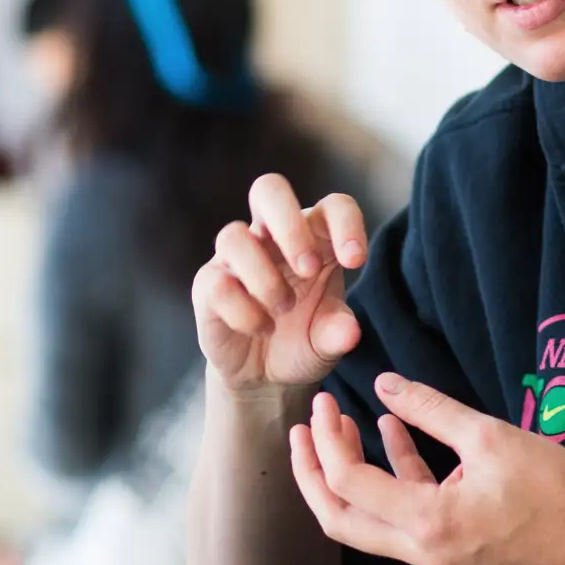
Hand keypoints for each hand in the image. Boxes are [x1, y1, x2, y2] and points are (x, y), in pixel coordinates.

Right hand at [194, 175, 367, 393]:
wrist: (265, 375)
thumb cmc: (303, 340)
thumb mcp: (328, 339)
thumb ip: (339, 331)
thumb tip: (349, 332)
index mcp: (314, 236)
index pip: (332, 205)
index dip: (346, 223)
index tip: (355, 261)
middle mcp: (271, 237)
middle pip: (269, 189)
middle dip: (289, 226)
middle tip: (308, 269)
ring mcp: (235, 258)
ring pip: (234, 235)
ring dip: (265, 277)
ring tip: (284, 309)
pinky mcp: (208, 286)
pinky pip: (217, 283)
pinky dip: (243, 310)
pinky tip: (262, 328)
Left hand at [287, 372, 564, 564]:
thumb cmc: (556, 488)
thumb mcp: (492, 437)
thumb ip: (432, 409)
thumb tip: (384, 384)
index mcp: (428, 524)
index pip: (350, 484)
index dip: (328, 441)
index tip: (327, 403)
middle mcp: (421, 549)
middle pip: (338, 519)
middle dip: (312, 473)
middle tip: (303, 427)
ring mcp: (433, 553)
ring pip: (364, 522)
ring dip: (346, 476)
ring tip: (338, 424)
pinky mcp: (448, 546)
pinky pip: (401, 515)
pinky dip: (389, 477)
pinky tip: (391, 432)